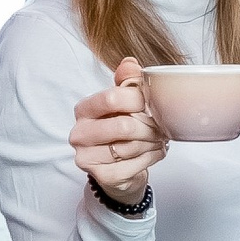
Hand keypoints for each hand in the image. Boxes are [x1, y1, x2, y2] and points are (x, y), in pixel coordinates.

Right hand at [70, 57, 167, 205]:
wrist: (120, 169)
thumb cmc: (120, 131)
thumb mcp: (123, 104)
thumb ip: (126, 83)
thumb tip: (130, 63)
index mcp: (83, 110)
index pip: (112, 99)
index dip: (138, 100)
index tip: (150, 103)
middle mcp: (79, 134)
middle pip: (124, 126)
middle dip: (149, 126)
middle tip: (160, 126)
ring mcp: (87, 158)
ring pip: (131, 146)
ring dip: (153, 142)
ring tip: (158, 138)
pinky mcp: (102, 177)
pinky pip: (135, 165)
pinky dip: (152, 157)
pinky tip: (154, 152)